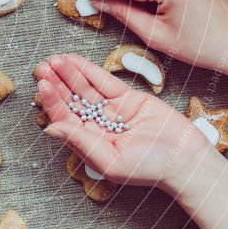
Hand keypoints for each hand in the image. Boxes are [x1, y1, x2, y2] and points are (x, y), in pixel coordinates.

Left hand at [34, 54, 216, 191]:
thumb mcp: (111, 161)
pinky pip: (105, 82)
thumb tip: (50, 129)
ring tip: (55, 59)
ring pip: (85, 89)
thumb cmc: (148, 169)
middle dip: (56, 84)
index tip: (43, 85)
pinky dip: (89, 71)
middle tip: (42, 67)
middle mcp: (96, 126)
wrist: (185, 160)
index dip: (53, 102)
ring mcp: (112, 111)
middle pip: (71, 101)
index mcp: (88, 143)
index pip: (65, 118)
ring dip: (70, 74)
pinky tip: (75, 60)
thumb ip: (80, 143)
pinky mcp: (128, 98)